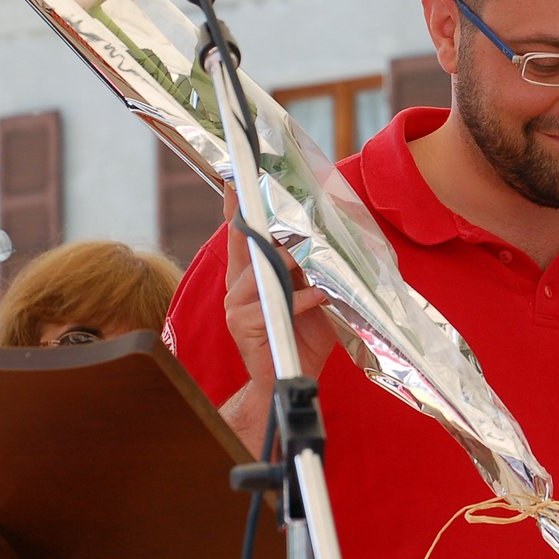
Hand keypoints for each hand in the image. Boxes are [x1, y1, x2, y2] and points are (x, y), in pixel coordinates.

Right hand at [221, 183, 340, 386]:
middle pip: (251, 243)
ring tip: (318, 264)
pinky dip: (307, 299)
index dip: (238, 206)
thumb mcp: (309, 294)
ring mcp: (237, 304)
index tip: (237, 178)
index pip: (241, 234)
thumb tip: (322, 239)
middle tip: (293, 211)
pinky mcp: (246, 324)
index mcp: (249, 275)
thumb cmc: (302, 336)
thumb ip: (308, 270)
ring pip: (268, 269)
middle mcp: (237, 285)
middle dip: (273, 227)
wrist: (290, 379)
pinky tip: (322, 299)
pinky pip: (282, 301)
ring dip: (297, 264)